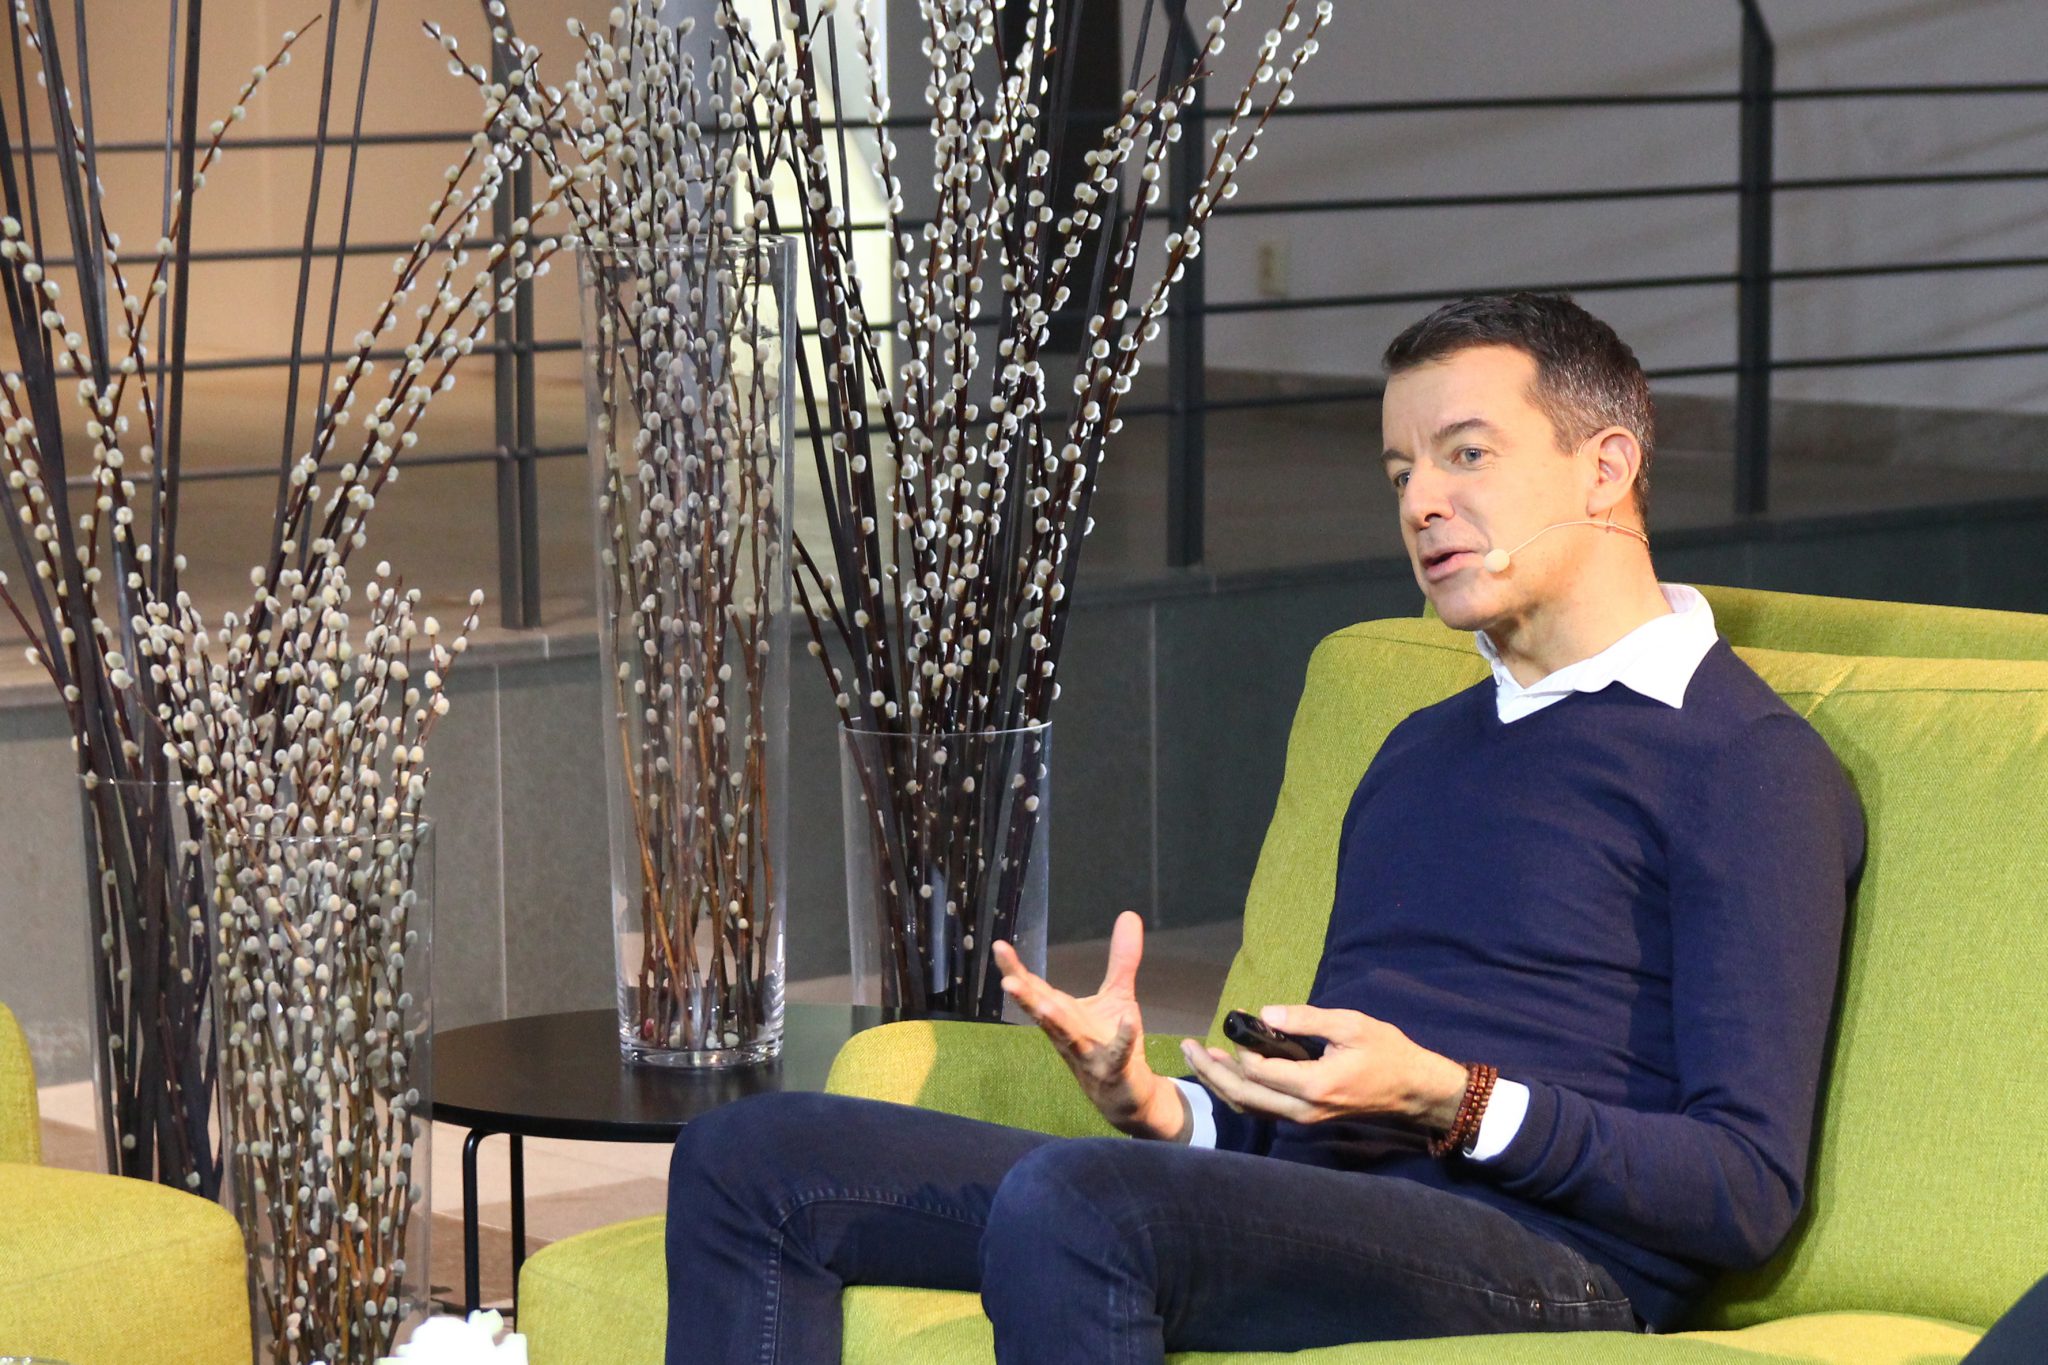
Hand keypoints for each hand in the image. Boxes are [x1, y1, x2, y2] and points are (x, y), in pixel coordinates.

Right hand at [993, 910, 1189, 1141]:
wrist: (1126, 1094)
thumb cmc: (1112, 1043)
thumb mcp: (1118, 995)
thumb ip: (1121, 959)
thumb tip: (1128, 914)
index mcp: (1063, 1014)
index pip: (1035, 988)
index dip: (1016, 969)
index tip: (999, 947)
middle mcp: (1067, 1034)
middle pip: (1042, 1012)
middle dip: (1025, 997)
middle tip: (1006, 981)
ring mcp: (1087, 1055)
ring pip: (1068, 1038)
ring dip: (1056, 1024)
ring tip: (1044, 1007)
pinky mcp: (1114, 1070)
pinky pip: (1117, 1053)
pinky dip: (1122, 1037)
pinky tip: (1128, 1019)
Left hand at [1178, 1004, 1469, 1132]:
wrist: (1413, 1090)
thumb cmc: (1387, 1052)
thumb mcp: (1352, 1025)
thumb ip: (1306, 1019)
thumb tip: (1264, 1013)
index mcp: (1314, 1085)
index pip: (1259, 1072)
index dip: (1240, 1049)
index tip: (1235, 1022)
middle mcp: (1303, 1110)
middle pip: (1244, 1096)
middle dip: (1212, 1072)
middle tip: (1187, 1047)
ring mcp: (1303, 1119)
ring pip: (1250, 1108)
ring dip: (1221, 1084)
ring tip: (1198, 1057)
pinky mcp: (1305, 1118)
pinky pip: (1263, 1109)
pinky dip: (1240, 1091)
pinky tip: (1227, 1072)